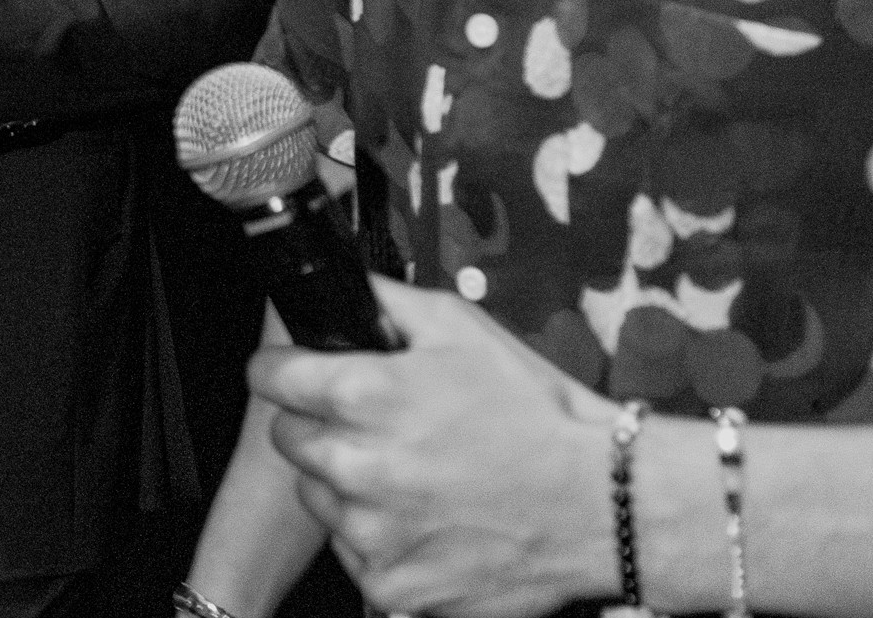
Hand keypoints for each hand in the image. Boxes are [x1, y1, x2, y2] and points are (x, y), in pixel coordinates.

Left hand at [251, 280, 621, 617]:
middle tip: (377, 429)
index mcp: (362, 395)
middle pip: (288, 440)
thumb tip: (340, 285)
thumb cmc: (538, 415)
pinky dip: (381, 541)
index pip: (269, 376)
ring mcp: (372, 534)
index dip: (285, 369)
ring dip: (349, 487)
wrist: (603, 503)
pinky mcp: (393, 586)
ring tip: (413, 477)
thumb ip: (384, 301)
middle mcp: (356, 466)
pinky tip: (428, 521)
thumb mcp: (460, 327)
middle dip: (320, 427)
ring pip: (320, 500)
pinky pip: (356, 557)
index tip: (298, 375)